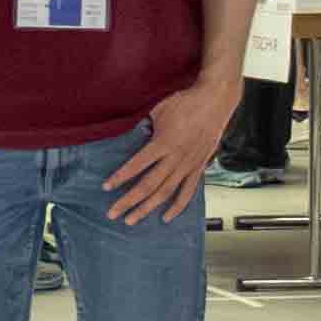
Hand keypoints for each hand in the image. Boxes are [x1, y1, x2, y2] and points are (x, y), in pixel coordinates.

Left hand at [110, 72, 239, 224]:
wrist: (215, 100)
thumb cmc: (185, 102)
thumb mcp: (158, 110)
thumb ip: (144, 126)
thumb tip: (130, 135)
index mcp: (163, 143)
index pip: (136, 166)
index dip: (119, 178)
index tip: (106, 187)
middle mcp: (175, 158)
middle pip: (148, 186)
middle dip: (128, 201)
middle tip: (112, 213)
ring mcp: (188, 165)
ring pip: (165, 193)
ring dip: (147, 208)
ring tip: (131, 220)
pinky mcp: (199, 167)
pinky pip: (188, 191)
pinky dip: (177, 206)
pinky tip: (166, 217)